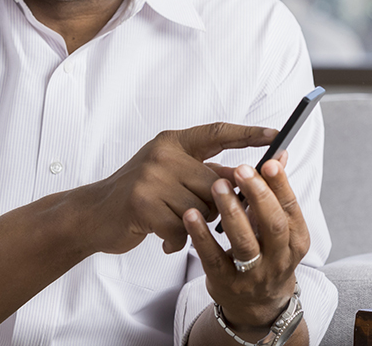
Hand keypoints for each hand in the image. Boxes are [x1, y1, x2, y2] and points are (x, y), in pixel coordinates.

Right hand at [85, 123, 276, 255]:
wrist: (94, 214)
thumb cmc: (140, 194)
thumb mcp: (172, 173)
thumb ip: (207, 172)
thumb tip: (252, 176)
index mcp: (173, 142)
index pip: (218, 133)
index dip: (248, 133)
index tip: (277, 135)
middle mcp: (163, 154)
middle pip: (215, 182)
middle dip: (215, 205)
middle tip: (198, 214)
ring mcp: (151, 177)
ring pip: (202, 207)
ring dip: (194, 224)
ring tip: (173, 223)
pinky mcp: (142, 204)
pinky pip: (182, 227)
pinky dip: (176, 239)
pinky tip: (162, 237)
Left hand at [184, 154, 309, 335]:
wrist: (256, 305)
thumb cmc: (266, 254)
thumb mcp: (278, 227)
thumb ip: (275, 192)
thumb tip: (280, 153)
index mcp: (295, 241)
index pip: (291, 210)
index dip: (281, 186)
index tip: (269, 162)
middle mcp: (279, 259)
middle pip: (273, 226)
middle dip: (258, 196)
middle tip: (240, 170)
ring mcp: (253, 275)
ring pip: (244, 244)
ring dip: (230, 213)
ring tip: (216, 186)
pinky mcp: (226, 284)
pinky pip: (213, 259)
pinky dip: (202, 236)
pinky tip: (190, 215)